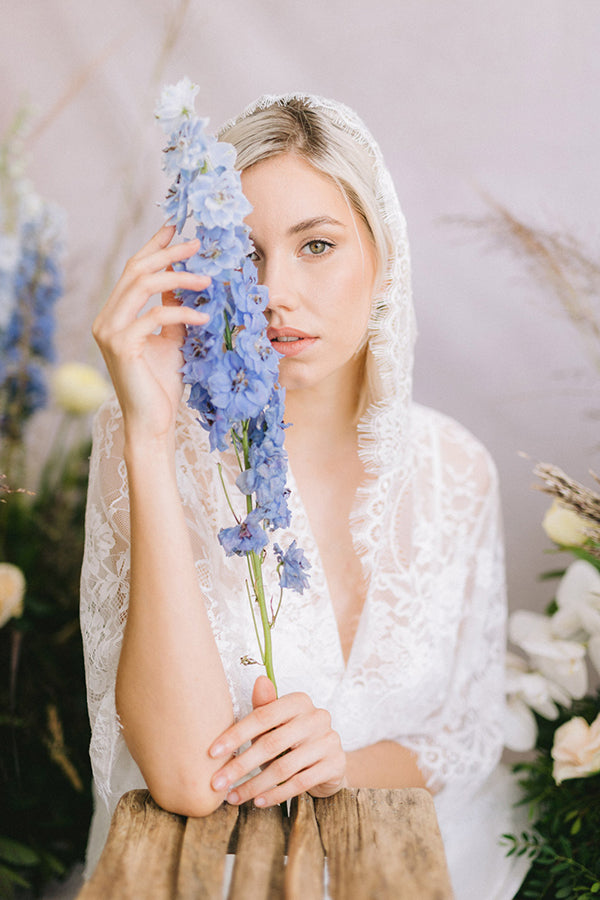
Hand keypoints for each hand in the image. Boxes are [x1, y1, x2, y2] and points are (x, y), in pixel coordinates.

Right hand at [92, 224, 210, 441]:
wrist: (152, 422)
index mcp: (114, 315)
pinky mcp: (121, 345)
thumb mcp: (171, 340)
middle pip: (136, 270)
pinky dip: (182, 312)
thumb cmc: (162, 384)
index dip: (153, 247)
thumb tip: (186, 283)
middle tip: (197, 244)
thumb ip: (172, 312)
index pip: (133, 270)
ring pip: (143, 286)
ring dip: (178, 278)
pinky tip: (203, 317)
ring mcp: (110, 331)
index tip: (175, 228)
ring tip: (207, 280)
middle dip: (168, 253)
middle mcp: (106, 319)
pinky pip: (154, 316)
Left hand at [208, 676, 346, 807]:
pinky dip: (276, 794)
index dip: (236, 735)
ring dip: (254, 785)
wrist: (330, 762)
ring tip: (233, 796)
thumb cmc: (295, 740)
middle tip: (217, 783)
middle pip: (271, 743)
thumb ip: (265, 708)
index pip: (263, 716)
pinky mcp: (335, 764)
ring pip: (284, 767)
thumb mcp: (278, 725)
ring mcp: (328, 740)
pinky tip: (258, 801)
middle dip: (240, 765)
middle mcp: (317, 717)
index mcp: (299, 701)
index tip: (212, 753)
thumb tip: (259, 679)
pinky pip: (300, 782)